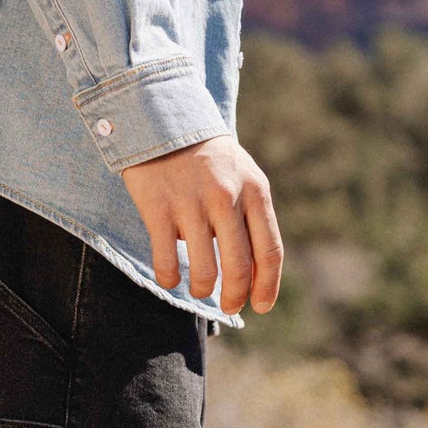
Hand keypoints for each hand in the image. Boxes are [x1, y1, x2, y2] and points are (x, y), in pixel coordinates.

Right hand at [120, 133, 282, 315]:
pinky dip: (169, 278)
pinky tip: (170, 278)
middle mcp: (227, 198)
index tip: (260, 306)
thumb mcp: (242, 176)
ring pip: (204, 271)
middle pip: (239, 267)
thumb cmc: (208, 157)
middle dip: (235, 297)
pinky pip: (167, 260)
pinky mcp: (158, 208)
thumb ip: (252, 215)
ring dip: (203, 291)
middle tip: (230, 307)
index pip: (269, 251)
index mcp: (255, 191)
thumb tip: (255, 270)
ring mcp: (191, 204)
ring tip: (200, 291)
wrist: (163, 119)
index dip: (267, 286)